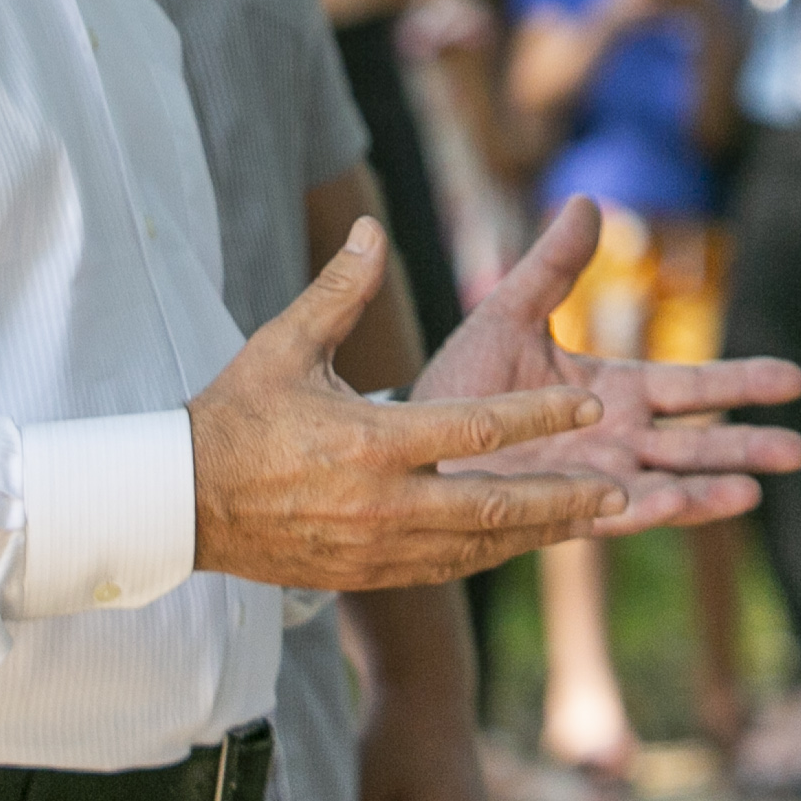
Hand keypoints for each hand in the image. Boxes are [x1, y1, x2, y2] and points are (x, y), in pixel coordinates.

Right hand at [187, 220, 624, 589]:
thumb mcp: (283, 345)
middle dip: (564, 498)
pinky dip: (491, 553)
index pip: (477, 428)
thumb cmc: (234, 416)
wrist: (179, 503)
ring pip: (478, 545)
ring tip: (595, 519)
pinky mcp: (366, 572)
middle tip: (622, 489)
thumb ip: (339, 290)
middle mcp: (384, 502)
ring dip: (539, 532)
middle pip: (495, 505)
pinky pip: (446, 568)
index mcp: (371, 442)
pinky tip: (524, 541)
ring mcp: (377, 546)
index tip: (593, 404)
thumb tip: (371, 228)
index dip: (541, 418)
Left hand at [420, 195, 800, 533]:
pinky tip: (679, 504)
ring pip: (666, 483)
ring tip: (756, 491)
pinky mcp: (559, 510)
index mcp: (612, 391)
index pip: (689, 387)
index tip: (795, 379)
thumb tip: (585, 200)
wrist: (404, 442)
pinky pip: (612, 511)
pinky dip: (649, 509)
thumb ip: (553, 266)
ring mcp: (591, 478)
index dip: (742, 381)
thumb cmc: (460, 383)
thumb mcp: (508, 315)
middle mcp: (613, 439)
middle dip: (745, 445)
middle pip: (694, 441)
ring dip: (710, 487)